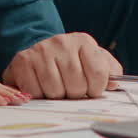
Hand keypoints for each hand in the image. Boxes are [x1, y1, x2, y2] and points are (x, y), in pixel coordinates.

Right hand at [2, 33, 122, 98]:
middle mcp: (62, 42)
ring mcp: (41, 50)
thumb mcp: (93, 60)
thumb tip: (114, 83)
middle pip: (77, 85)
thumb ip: (109, 70)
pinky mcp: (23, 60)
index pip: (99, 74)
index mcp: (83, 41)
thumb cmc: (71, 61)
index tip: (91, 90)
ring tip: (56, 88)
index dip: (96, 89)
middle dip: (75, 94)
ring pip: (56, 90)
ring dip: (57, 96)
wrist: (40, 52)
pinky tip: (41, 86)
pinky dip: (39, 95)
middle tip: (70, 89)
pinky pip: (35, 91)